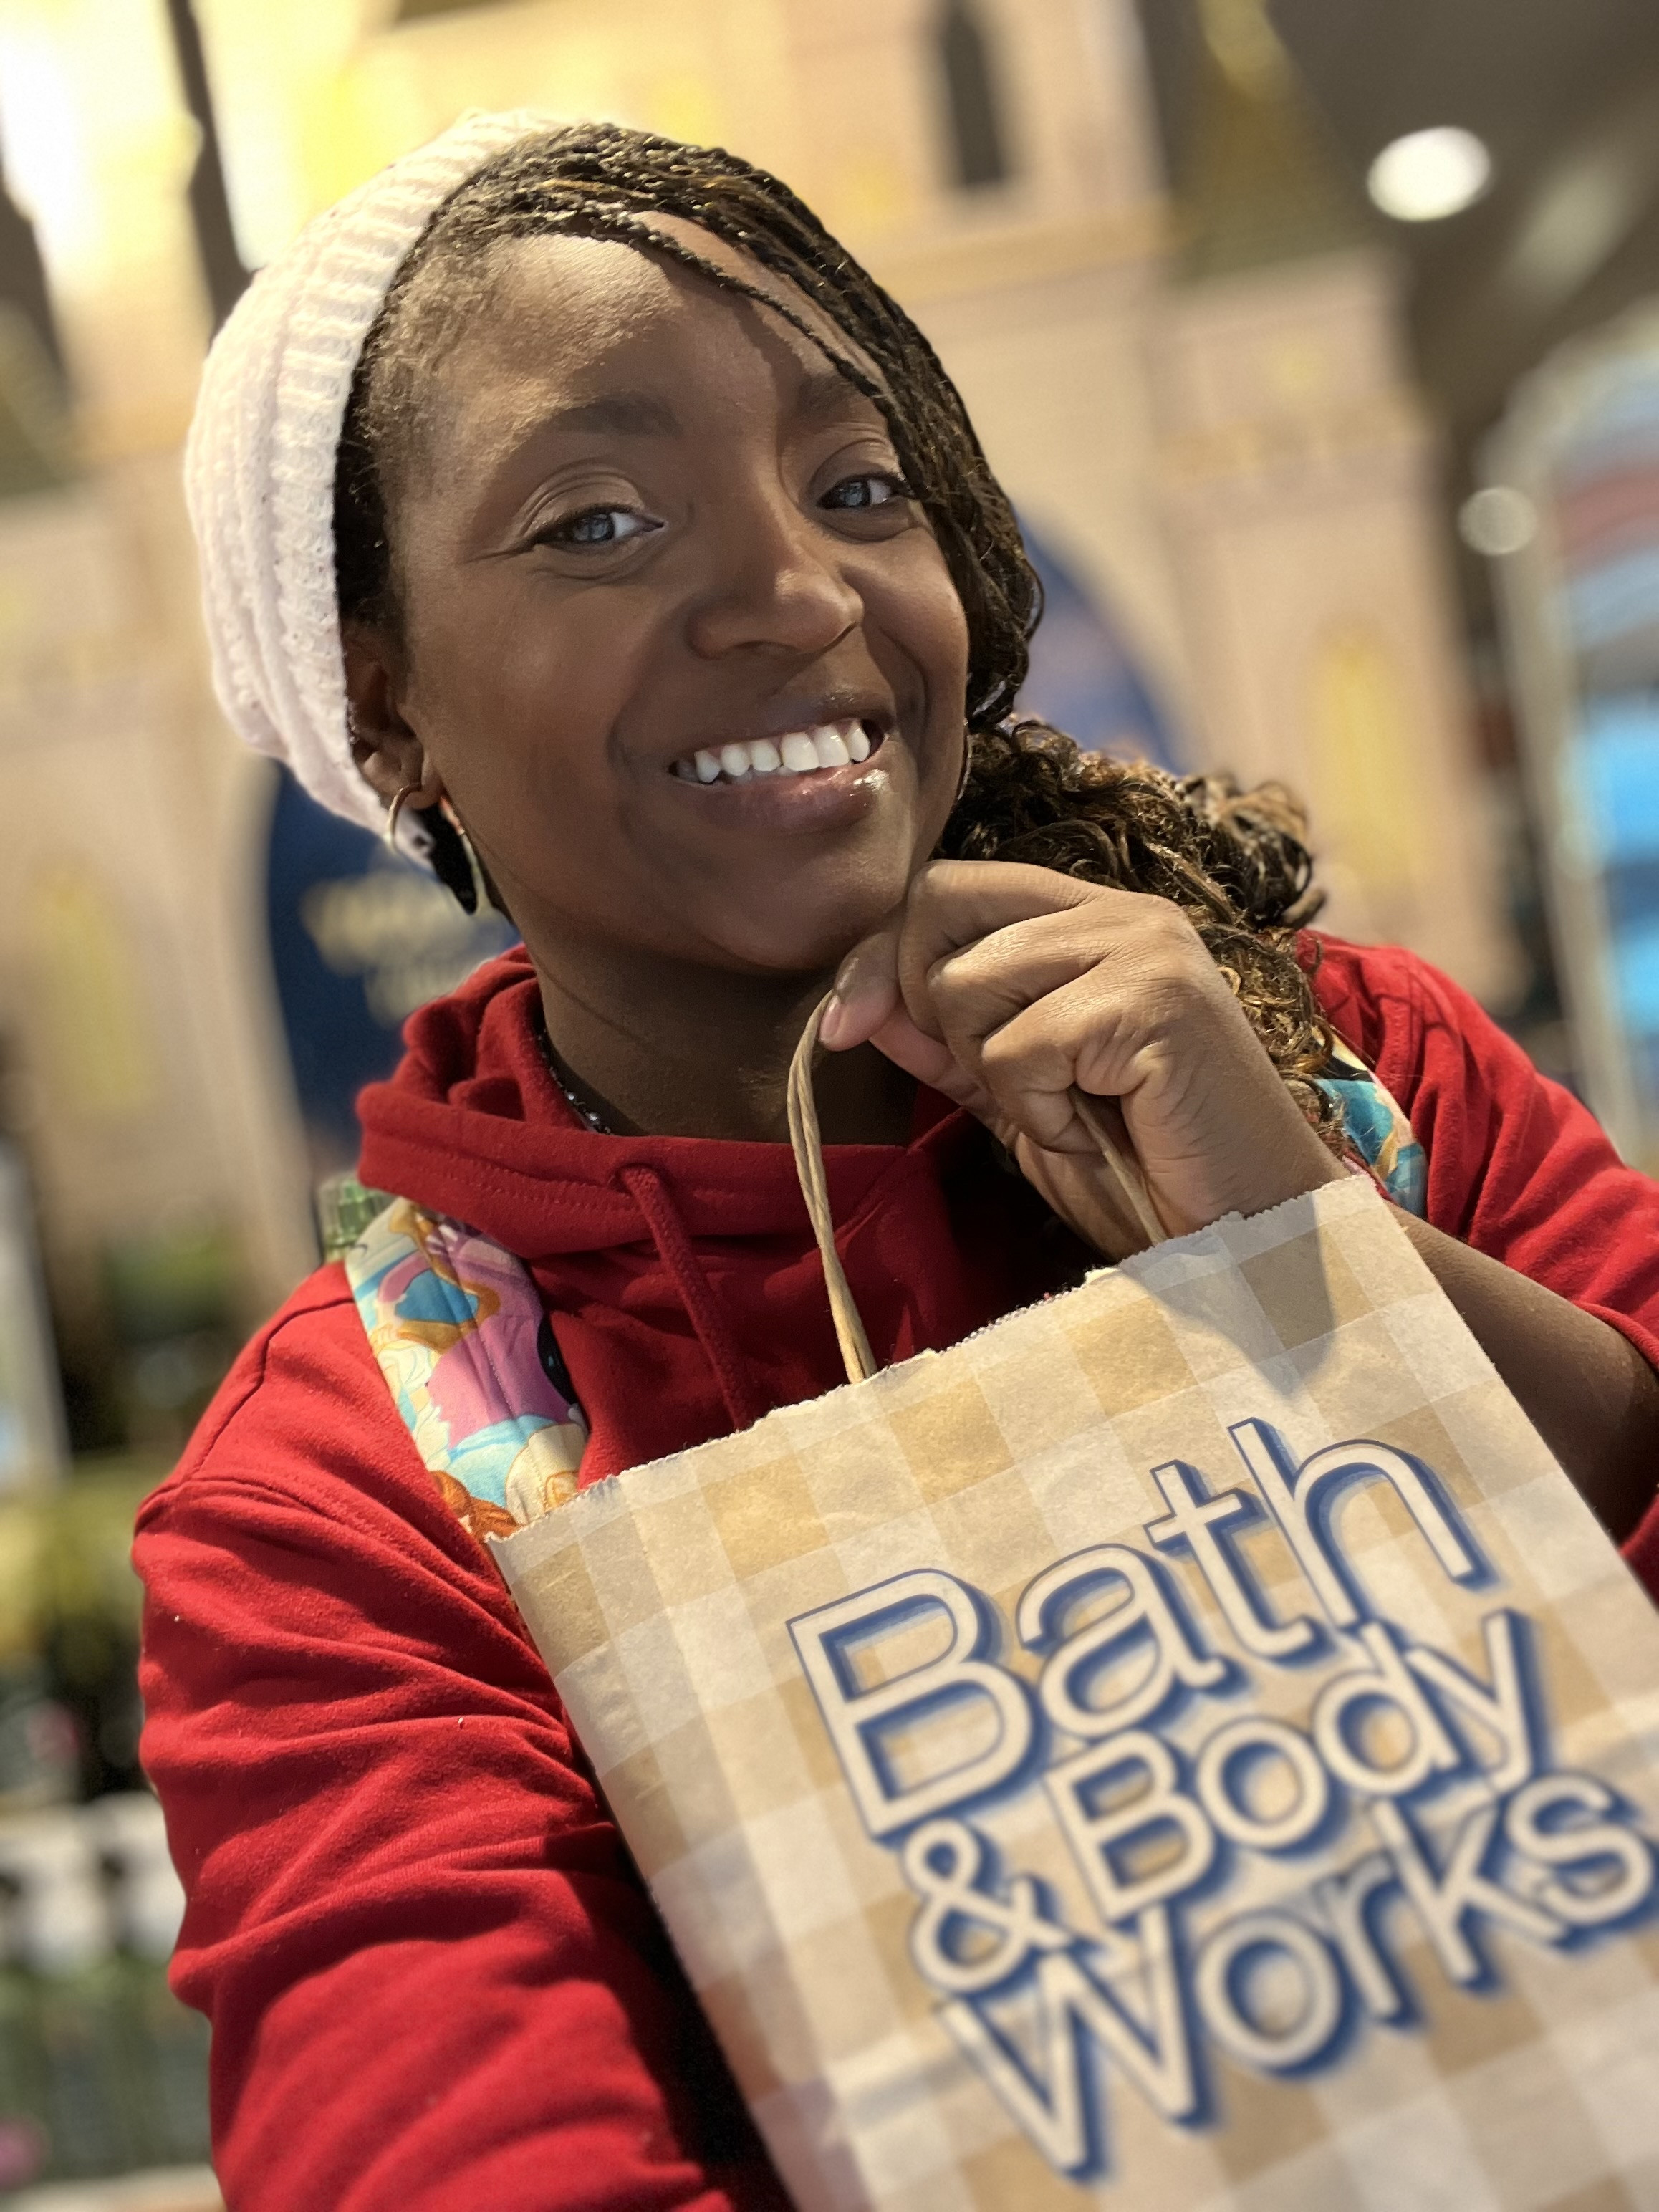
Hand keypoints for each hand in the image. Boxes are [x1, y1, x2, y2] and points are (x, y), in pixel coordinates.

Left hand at [820, 860, 1344, 1258]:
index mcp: (1089, 917)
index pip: (944, 888)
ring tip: (1075, 1112)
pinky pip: (1018, 1047)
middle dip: (935, 1017)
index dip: (878, 957)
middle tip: (1014, 1087)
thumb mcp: (1019, 1097)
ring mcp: (1142, 947)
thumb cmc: (1142, 1169)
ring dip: (1000, 1077)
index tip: (842, 1029)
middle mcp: (1120, 911)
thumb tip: (855, 1007)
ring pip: (967, 985)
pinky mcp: (1152, 999)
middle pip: (938, 913)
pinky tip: (1099, 1129)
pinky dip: (1040, 1111)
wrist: (1244, 1231)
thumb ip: (948, 1043)